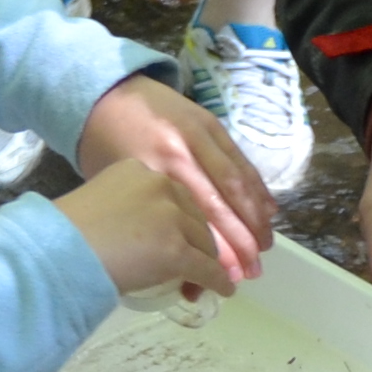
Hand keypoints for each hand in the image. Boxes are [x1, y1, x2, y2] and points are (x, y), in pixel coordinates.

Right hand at [57, 154, 249, 301]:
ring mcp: (171, 218)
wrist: (56, 252)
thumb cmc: (68, 232)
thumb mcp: (101, 202)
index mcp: (140, 170)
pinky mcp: (177, 250)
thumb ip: (129, 206)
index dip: (184, 222)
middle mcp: (162, 186)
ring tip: (208, 282)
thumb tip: (146, 235)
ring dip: (210, 265)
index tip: (183, 239)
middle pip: (197, 219)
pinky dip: (218, 282)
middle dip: (200, 244)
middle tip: (197, 266)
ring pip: (206, 245)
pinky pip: (207, 269)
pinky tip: (222, 289)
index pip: (177, 196)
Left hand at [74, 74, 274, 279]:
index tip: (229, 279)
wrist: (106, 92)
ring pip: (237, 181)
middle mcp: (180, 153)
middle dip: (243, 241)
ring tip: (265, 246)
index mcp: (152, 172)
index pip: (194, 219)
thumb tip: (181, 268)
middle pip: (222, 204)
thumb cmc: (104, 147)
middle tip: (254, 271)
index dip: (217, 251)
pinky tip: (267, 211)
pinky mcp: (211, 122)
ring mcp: (199, 134)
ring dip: (255, 217)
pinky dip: (255, 187)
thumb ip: (150, 221)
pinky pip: (239, 159)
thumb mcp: (119, 188)